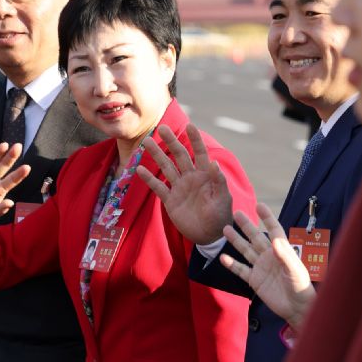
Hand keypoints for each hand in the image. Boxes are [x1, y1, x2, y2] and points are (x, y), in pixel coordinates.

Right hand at [136, 124, 232, 244]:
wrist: (210, 236)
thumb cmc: (220, 216)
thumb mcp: (222, 199)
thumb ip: (218, 182)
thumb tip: (214, 162)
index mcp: (205, 176)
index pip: (200, 153)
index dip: (195, 140)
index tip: (190, 125)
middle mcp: (191, 178)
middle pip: (179, 156)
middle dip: (171, 142)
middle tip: (162, 128)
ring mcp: (179, 188)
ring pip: (166, 167)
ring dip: (157, 155)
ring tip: (146, 142)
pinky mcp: (170, 200)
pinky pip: (158, 187)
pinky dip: (149, 179)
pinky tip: (139, 169)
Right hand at [221, 203, 315, 331]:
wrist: (297, 308)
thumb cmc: (301, 287)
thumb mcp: (295, 270)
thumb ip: (285, 255)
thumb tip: (275, 240)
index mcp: (282, 250)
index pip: (274, 230)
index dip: (267, 218)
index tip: (259, 205)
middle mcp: (270, 256)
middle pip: (256, 237)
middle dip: (247, 226)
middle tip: (236, 213)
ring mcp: (261, 268)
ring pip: (246, 251)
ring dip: (236, 241)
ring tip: (226, 229)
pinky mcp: (255, 280)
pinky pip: (241, 270)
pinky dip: (232, 264)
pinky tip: (222, 258)